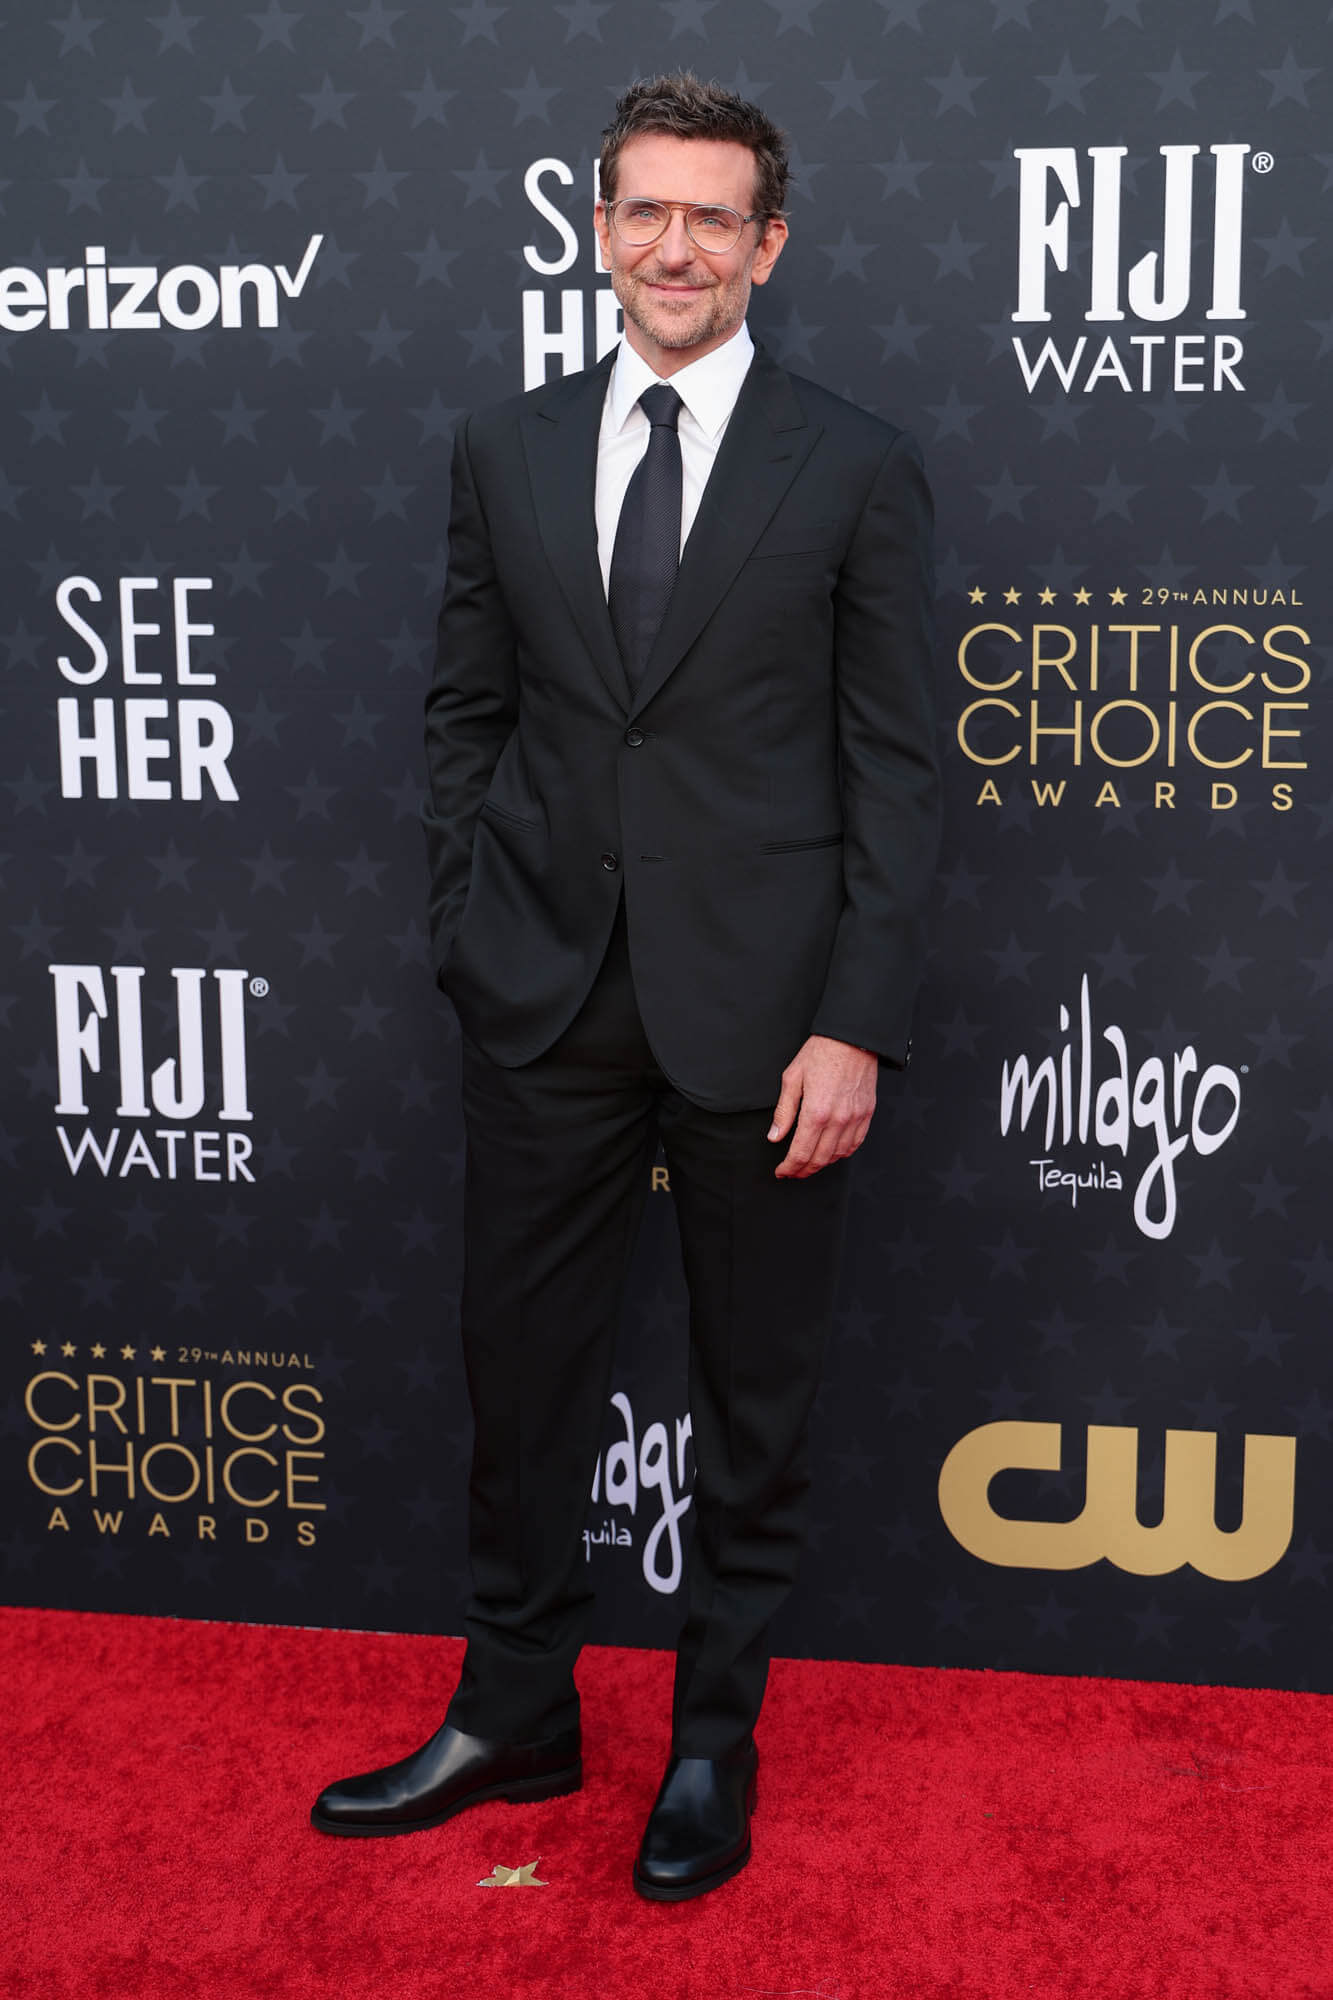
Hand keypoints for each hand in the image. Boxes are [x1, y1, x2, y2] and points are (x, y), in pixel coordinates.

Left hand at [768, 1035, 878, 1179]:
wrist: (852, 1039)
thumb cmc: (821, 1053)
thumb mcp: (792, 1078)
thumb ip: (784, 1111)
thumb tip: (775, 1135)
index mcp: (816, 1112)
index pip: (800, 1152)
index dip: (789, 1167)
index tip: (781, 1171)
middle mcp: (838, 1119)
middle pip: (819, 1159)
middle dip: (803, 1170)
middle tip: (792, 1172)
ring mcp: (855, 1118)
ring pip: (838, 1155)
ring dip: (822, 1164)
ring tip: (809, 1164)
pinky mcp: (867, 1114)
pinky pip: (855, 1143)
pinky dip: (842, 1153)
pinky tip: (832, 1153)